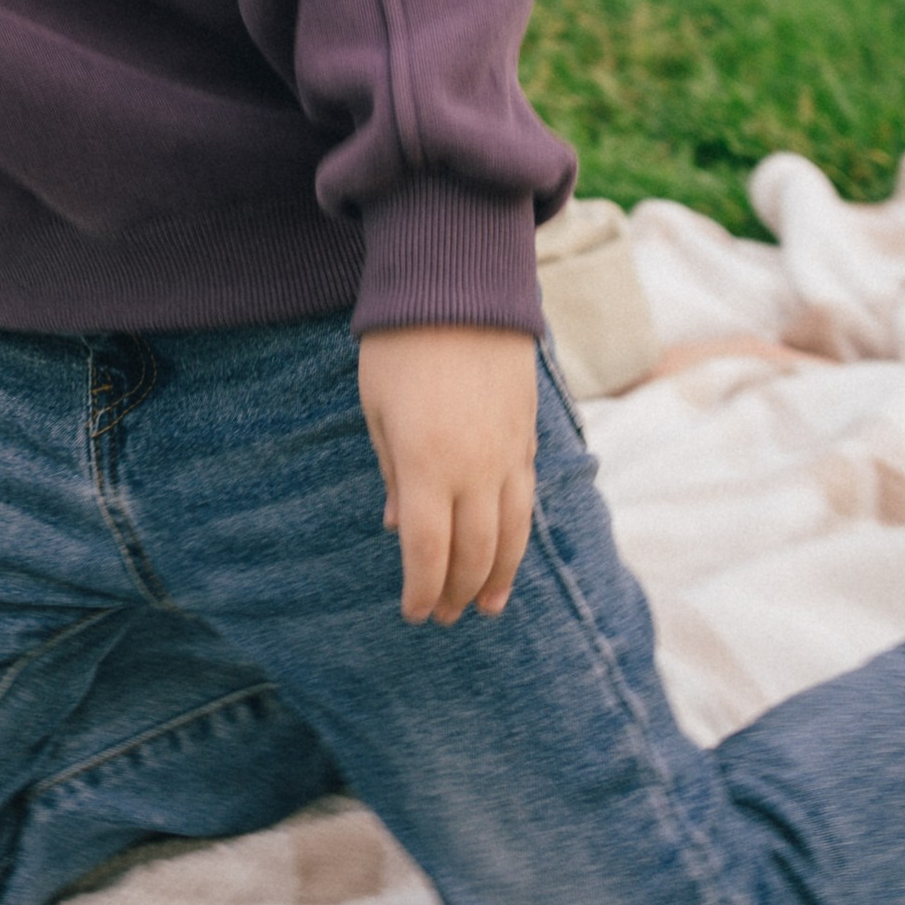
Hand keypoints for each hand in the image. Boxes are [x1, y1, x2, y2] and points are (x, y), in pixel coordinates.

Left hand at [358, 325, 538, 626]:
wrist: (460, 287)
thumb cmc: (399, 345)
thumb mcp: (377, 408)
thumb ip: (391, 471)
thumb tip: (395, 525)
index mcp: (426, 464)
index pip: (427, 551)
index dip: (422, 589)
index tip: (414, 614)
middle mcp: (475, 469)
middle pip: (473, 552)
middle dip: (458, 591)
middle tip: (446, 617)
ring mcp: (508, 454)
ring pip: (510, 535)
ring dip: (498, 576)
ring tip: (487, 607)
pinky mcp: (527, 437)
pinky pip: (526, 501)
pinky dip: (519, 537)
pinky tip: (509, 552)